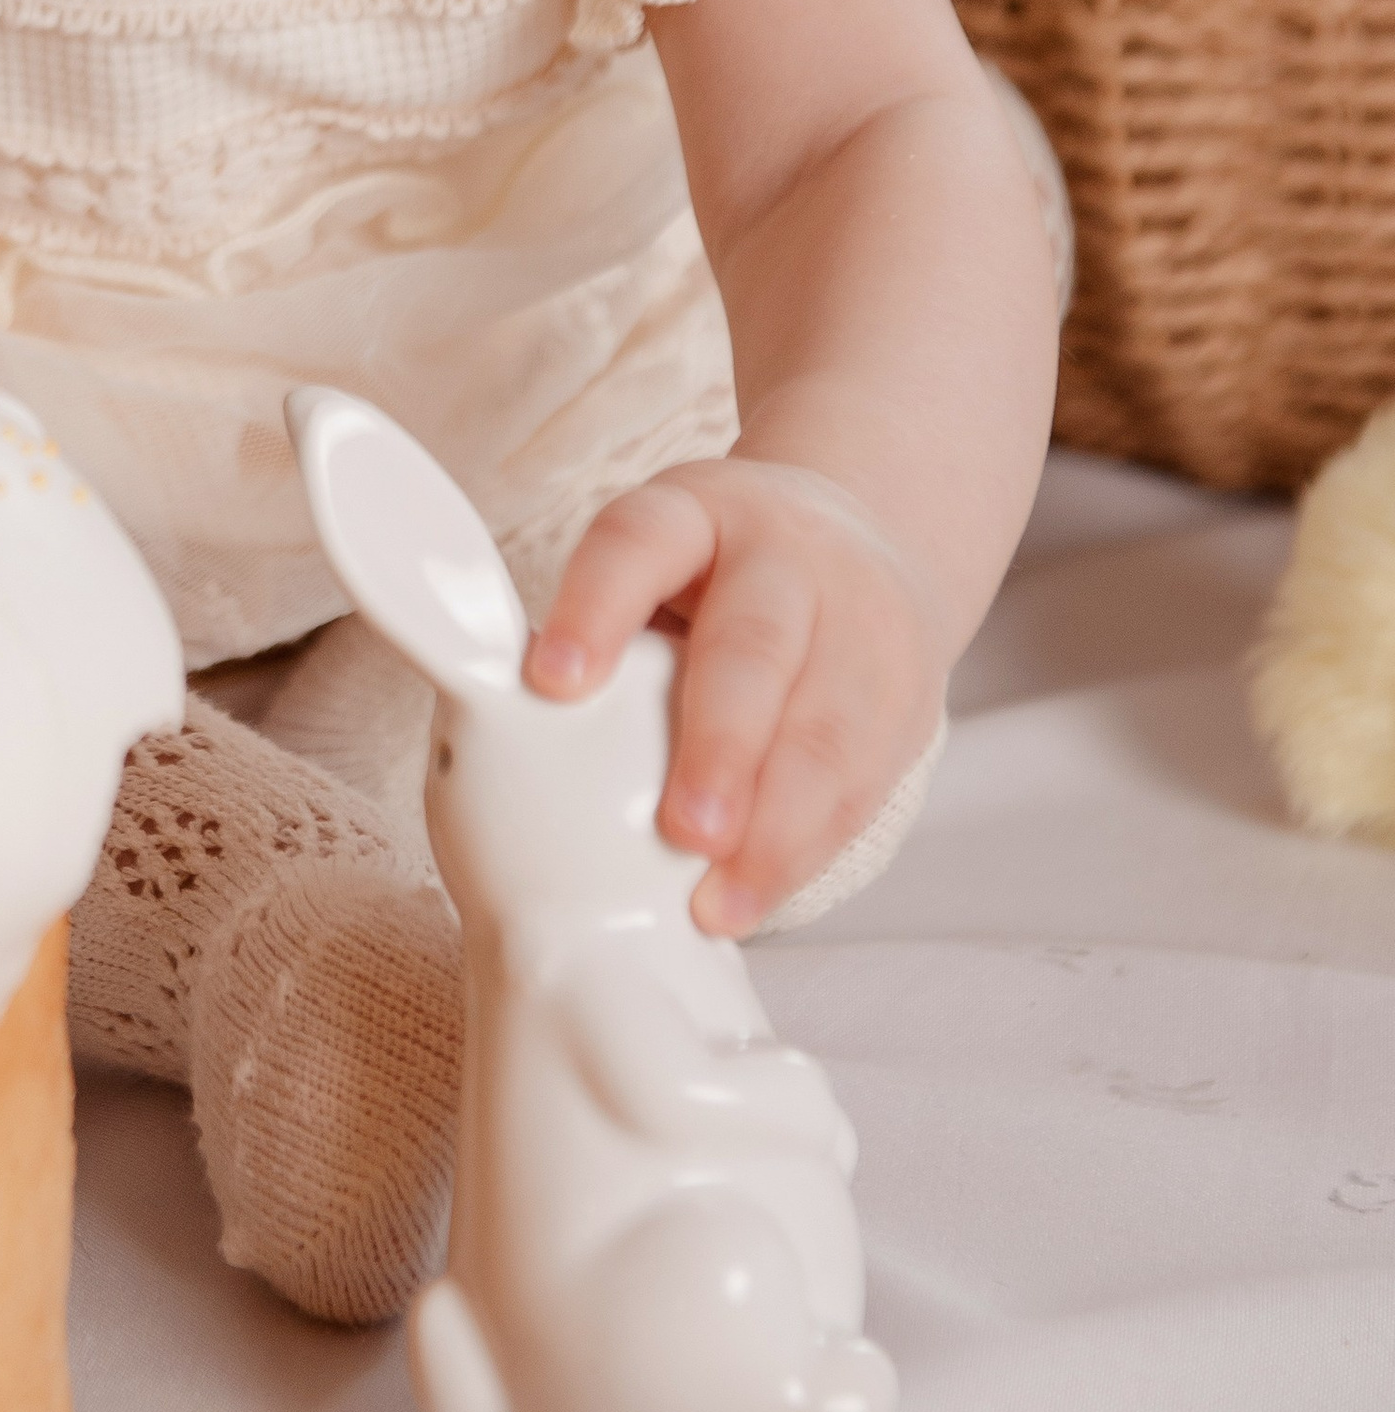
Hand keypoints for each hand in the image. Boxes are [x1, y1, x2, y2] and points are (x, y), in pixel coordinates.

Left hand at [525, 457, 942, 937]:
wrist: (861, 540)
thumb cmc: (717, 574)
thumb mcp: (656, 562)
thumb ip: (602, 632)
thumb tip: (508, 732)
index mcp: (694, 512)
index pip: (638, 543)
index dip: (596, 608)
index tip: (552, 684)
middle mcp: (785, 557)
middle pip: (755, 646)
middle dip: (723, 744)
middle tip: (683, 829)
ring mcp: (858, 624)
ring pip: (824, 730)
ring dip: (774, 827)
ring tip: (718, 899)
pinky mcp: (903, 698)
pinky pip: (859, 783)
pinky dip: (807, 848)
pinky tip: (757, 894)